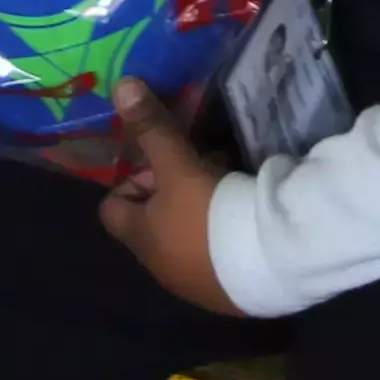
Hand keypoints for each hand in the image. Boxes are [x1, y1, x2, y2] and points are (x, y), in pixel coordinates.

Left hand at [95, 86, 241, 316]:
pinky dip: (225, 238)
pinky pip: (217, 258)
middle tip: (199, 168)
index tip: (159, 163)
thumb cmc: (207, 213)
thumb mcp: (178, 165)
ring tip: (229, 188)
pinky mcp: (228, 293)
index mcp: (140, 238)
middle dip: (171, 194)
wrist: (267, 265)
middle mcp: (159, 267)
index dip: (129, 181)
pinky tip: (248, 220)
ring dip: (199, 216)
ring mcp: (193, 284)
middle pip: (152, 222)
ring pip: (185, 240)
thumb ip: (152, 129)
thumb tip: (120, 86)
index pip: (111, 207)